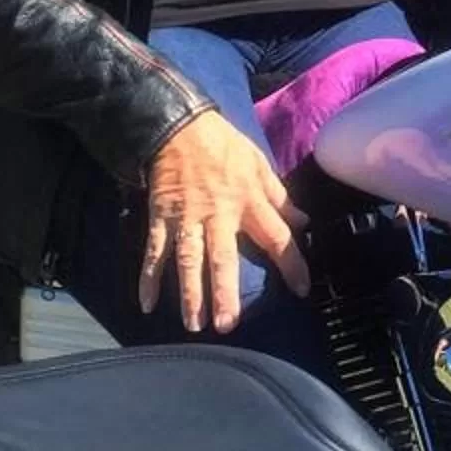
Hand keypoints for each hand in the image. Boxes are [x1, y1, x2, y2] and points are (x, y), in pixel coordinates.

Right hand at [139, 109, 308, 332]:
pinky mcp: (161, 217)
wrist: (179, 126)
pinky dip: (148, 277)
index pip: (276, 237)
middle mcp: (218, 214)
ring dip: (189, 293)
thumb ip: (280, 197)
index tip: (302, 290)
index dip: (292, 264)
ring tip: (193, 324)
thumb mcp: (259, 165)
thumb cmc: (224, 146)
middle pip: (223, 257)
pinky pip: (154, 251)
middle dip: (224, 291)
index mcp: (248, 201)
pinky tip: (146, 304)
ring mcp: (187, 217)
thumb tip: (304, 222)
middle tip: (227, 324)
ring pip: (188, 259)